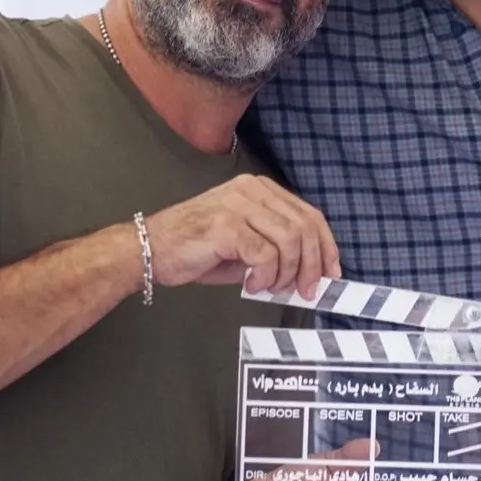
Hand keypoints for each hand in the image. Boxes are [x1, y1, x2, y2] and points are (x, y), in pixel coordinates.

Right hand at [147, 174, 340, 297]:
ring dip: (288, 273)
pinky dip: (266, 276)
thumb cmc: (196, 249)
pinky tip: (251, 285)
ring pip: (289, 240)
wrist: (148, 250)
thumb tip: (311, 273)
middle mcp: (252, 190)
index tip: (332, 273)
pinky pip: (265, 254)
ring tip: (271, 288)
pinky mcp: (226, 225)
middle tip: (306, 291)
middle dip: (313, 265)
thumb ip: (277, 250)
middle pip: (304, 226)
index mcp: (260, 189)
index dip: (327, 246)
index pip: (309, 214)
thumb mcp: (245, 244)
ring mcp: (238, 205)